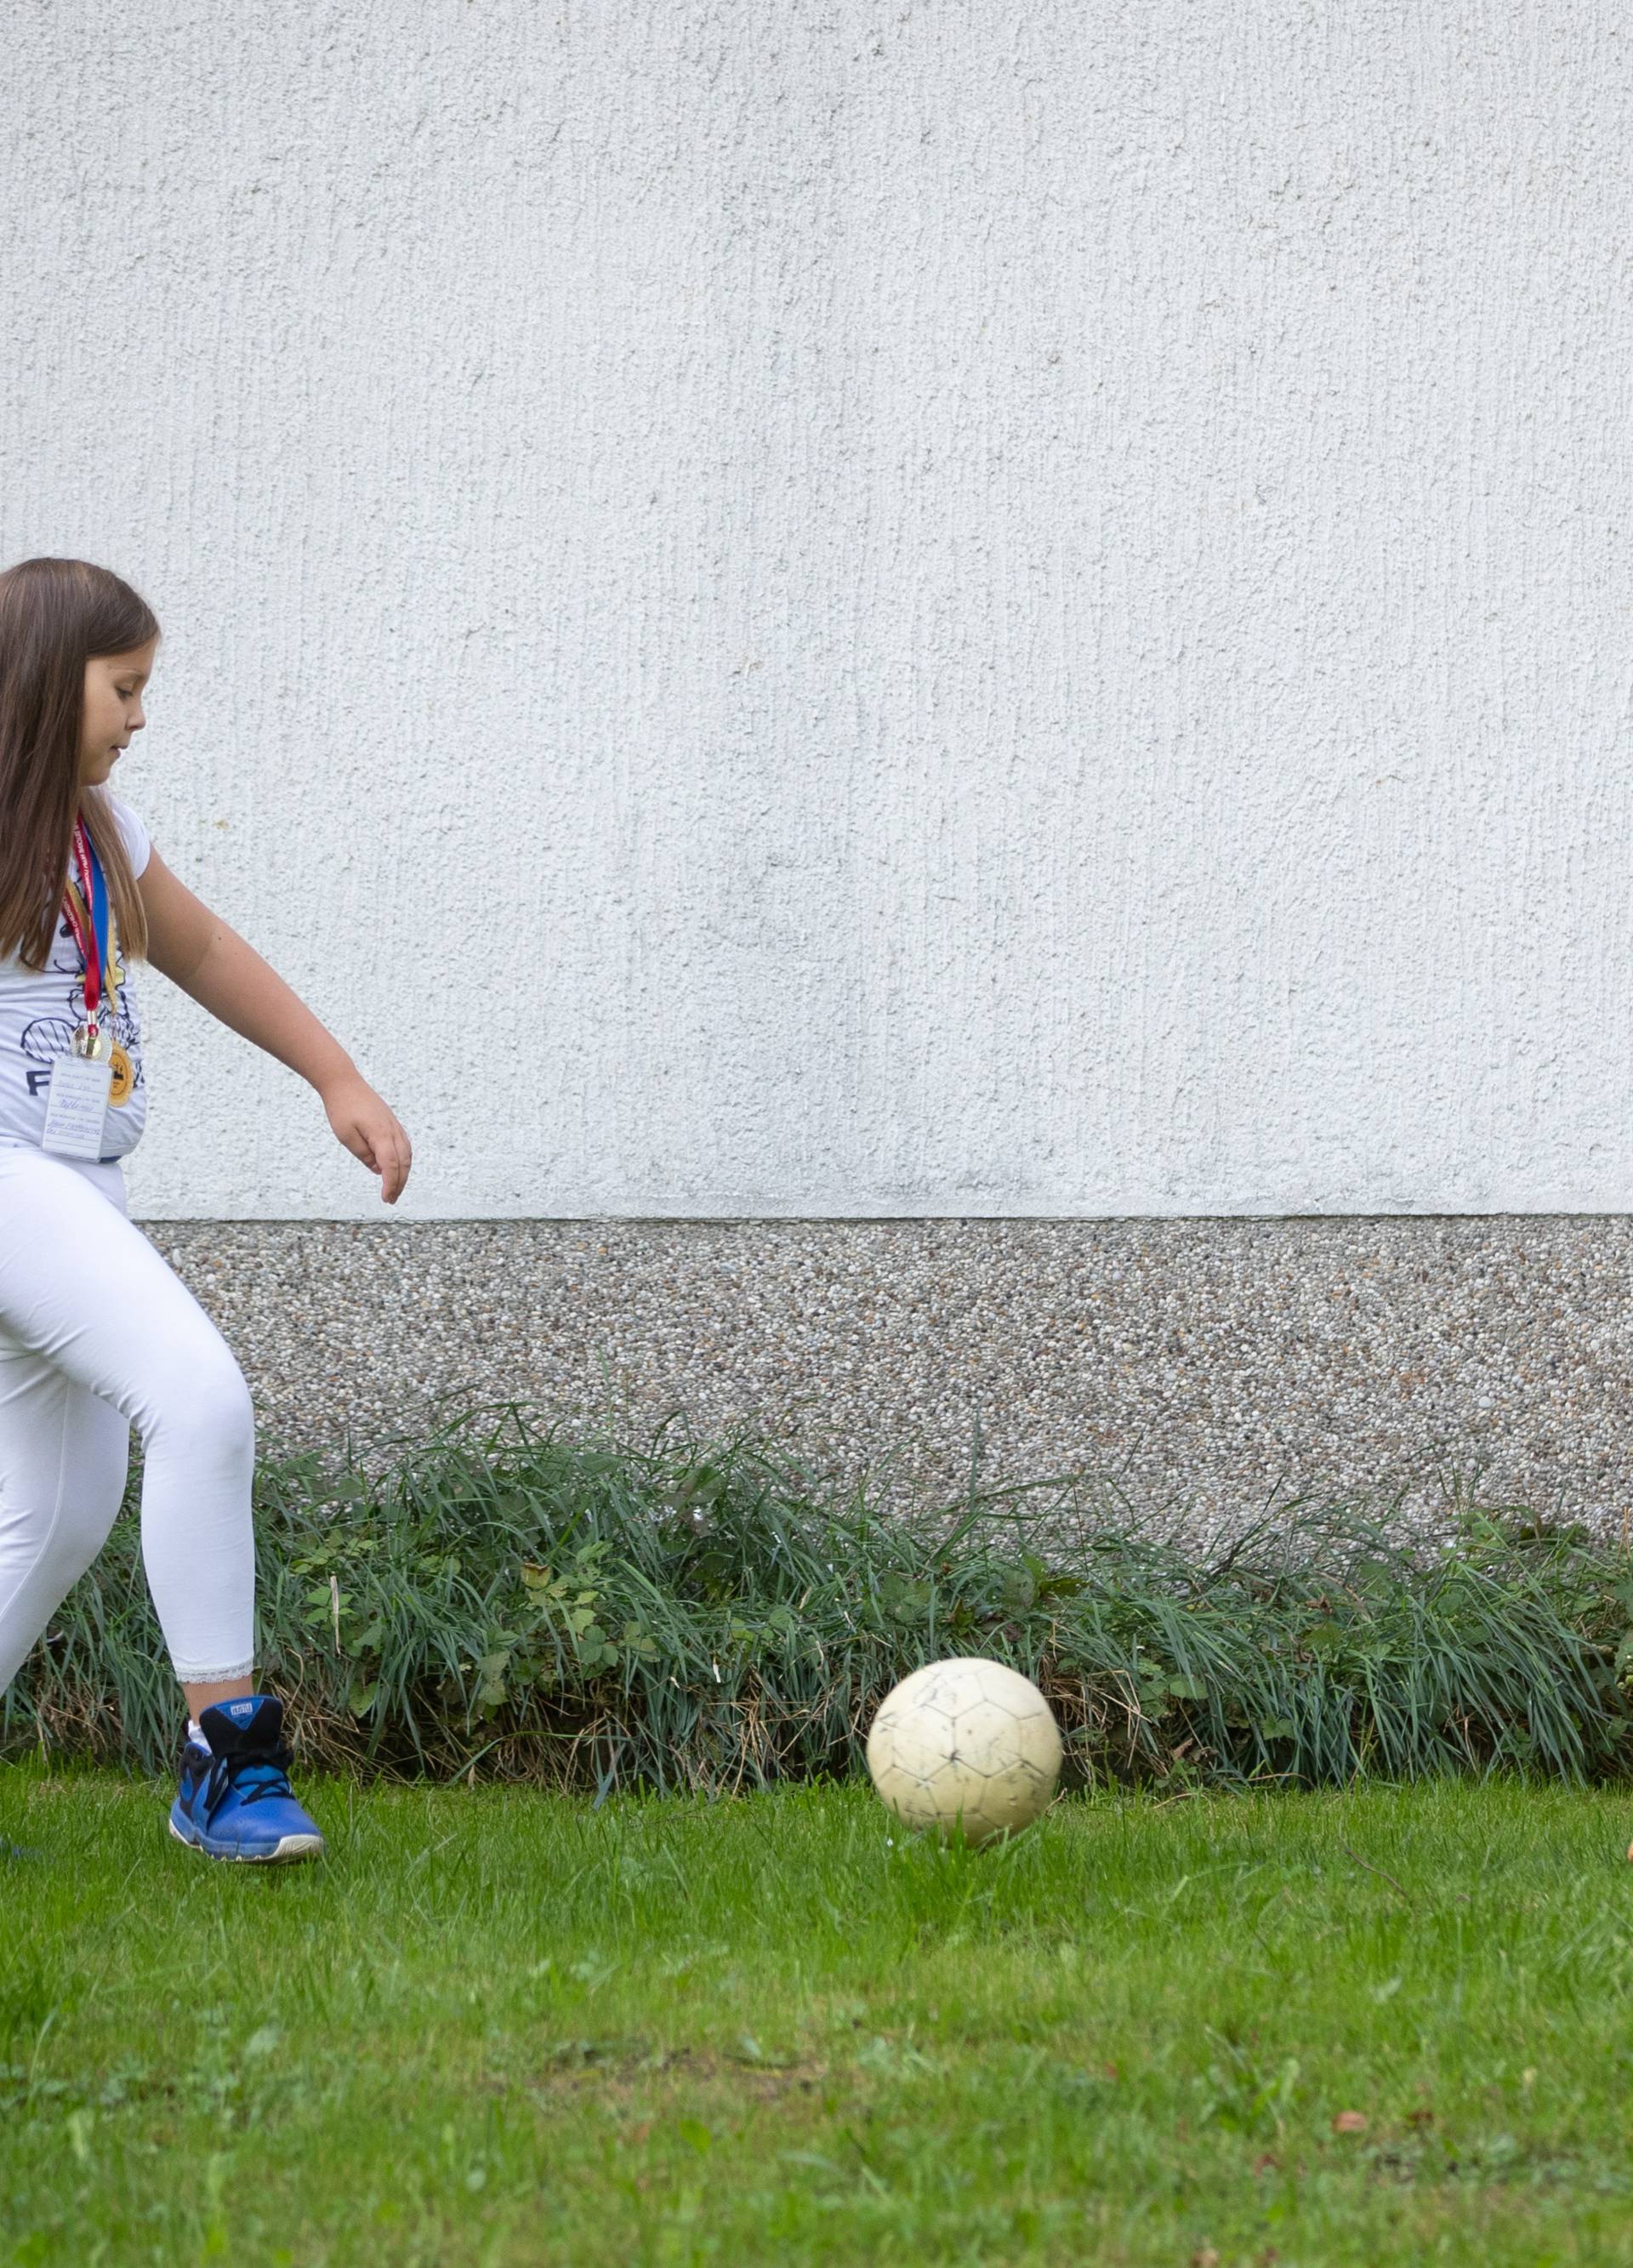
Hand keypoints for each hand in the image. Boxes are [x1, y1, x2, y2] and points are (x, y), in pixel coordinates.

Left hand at [321, 1071, 412, 1202]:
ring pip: (407, 1154)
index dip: (391, 1184)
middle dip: (399, 1183)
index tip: (385, 1198)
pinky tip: (396, 1167)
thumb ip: (363, 1155)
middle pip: (404, 1163)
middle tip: (390, 1199)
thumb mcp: (346, 1136)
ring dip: (404, 1173)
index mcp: (381, 1135)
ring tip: (395, 1188)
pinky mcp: (392, 1122)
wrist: (344, 1082)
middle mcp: (393, 1130)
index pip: (391, 1166)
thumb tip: (378, 1170)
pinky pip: (404, 1145)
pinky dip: (404, 1160)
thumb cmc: (342, 1109)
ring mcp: (394, 1125)